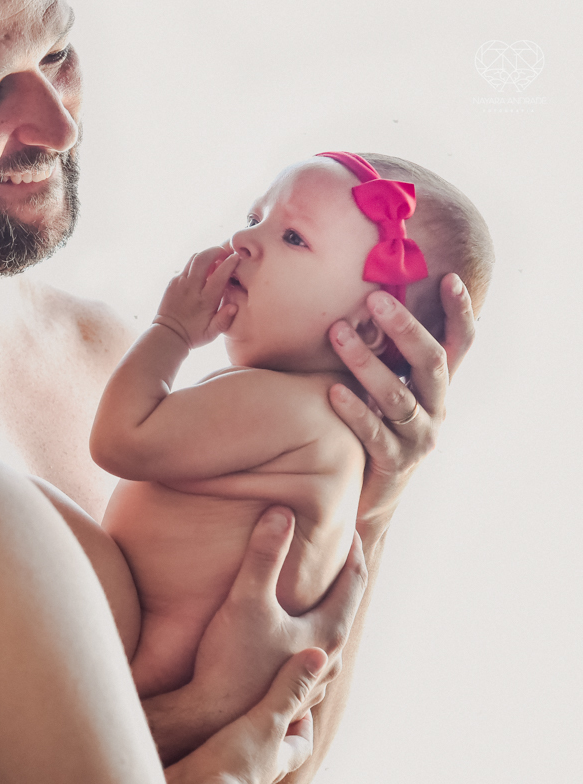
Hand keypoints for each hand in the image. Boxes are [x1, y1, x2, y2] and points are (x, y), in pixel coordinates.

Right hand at [145, 507, 366, 764]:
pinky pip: (309, 654)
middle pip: (345, 606)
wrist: (212, 715)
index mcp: (327, 630)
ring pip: (327, 634)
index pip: (354, 580)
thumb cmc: (232, 659)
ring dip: (322, 607)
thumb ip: (264, 555)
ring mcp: (312, 677)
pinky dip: (306, 633)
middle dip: (340, 575)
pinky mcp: (292, 691)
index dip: (351, 549)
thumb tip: (281, 512)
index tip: (345, 525)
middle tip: (331, 548)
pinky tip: (288, 631)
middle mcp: (328, 655)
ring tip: (310, 588)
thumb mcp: (246, 600)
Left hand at [154, 245, 239, 349]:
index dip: (229, 263)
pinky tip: (203, 272)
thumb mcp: (212, 333)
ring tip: (215, 261)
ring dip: (206, 255)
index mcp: (204, 301)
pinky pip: (186, 266)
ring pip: (193, 259)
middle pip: (202, 258)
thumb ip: (224, 320)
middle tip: (225, 253)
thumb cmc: (194, 335)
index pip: (219, 275)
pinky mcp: (172, 282)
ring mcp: (180, 283)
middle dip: (216, 250)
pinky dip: (197, 264)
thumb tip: (234, 306)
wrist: (168, 335)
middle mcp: (191, 289)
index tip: (236, 258)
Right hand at [165, 649, 328, 783]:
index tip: (296, 695)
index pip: (301, 741)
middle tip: (263, 690)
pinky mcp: (202, 768)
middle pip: (273, 743)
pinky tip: (200, 718)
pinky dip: (211, 732)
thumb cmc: (234, 763)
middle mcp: (258, 767)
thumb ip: (289, 688)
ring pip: (242, 745)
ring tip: (229, 698)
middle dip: (270, 718)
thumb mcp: (267, 719)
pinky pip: (211, 747)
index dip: (303, 718)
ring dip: (238, 725)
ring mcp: (229, 770)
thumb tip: (320, 655)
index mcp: (280, 756)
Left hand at [327, 274, 475, 541]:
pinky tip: (332, 391)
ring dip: (366, 362)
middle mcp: (436, 409)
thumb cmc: (371, 430)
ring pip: (398, 396)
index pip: (459, 344)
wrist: (369, 498)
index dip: (459, 312)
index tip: (448, 277)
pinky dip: (353, 411)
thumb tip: (357, 305)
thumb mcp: (382, 391)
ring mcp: (418, 438)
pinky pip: (373, 433)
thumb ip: (382, 357)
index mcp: (437, 388)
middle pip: (430, 362)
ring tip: (337, 334)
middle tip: (374, 298)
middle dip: (404, 327)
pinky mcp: (394, 463)